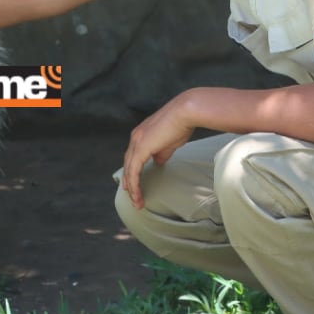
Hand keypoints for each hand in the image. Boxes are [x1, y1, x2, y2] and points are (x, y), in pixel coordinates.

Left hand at [122, 93, 195, 209]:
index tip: (132, 184)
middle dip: (129, 181)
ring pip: (129, 169)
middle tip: (132, 196)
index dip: (131, 171)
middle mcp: (135, 137)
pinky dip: (134, 184)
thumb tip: (158, 162)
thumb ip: (161, 152)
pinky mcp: (141, 148)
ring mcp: (137, 142)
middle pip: (128, 164)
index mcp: (141, 134)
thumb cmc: (181, 123)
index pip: (132, 156)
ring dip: (132, 187)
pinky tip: (137, 194)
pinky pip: (133, 171)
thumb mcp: (169, 142)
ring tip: (137, 201)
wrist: (185, 112)